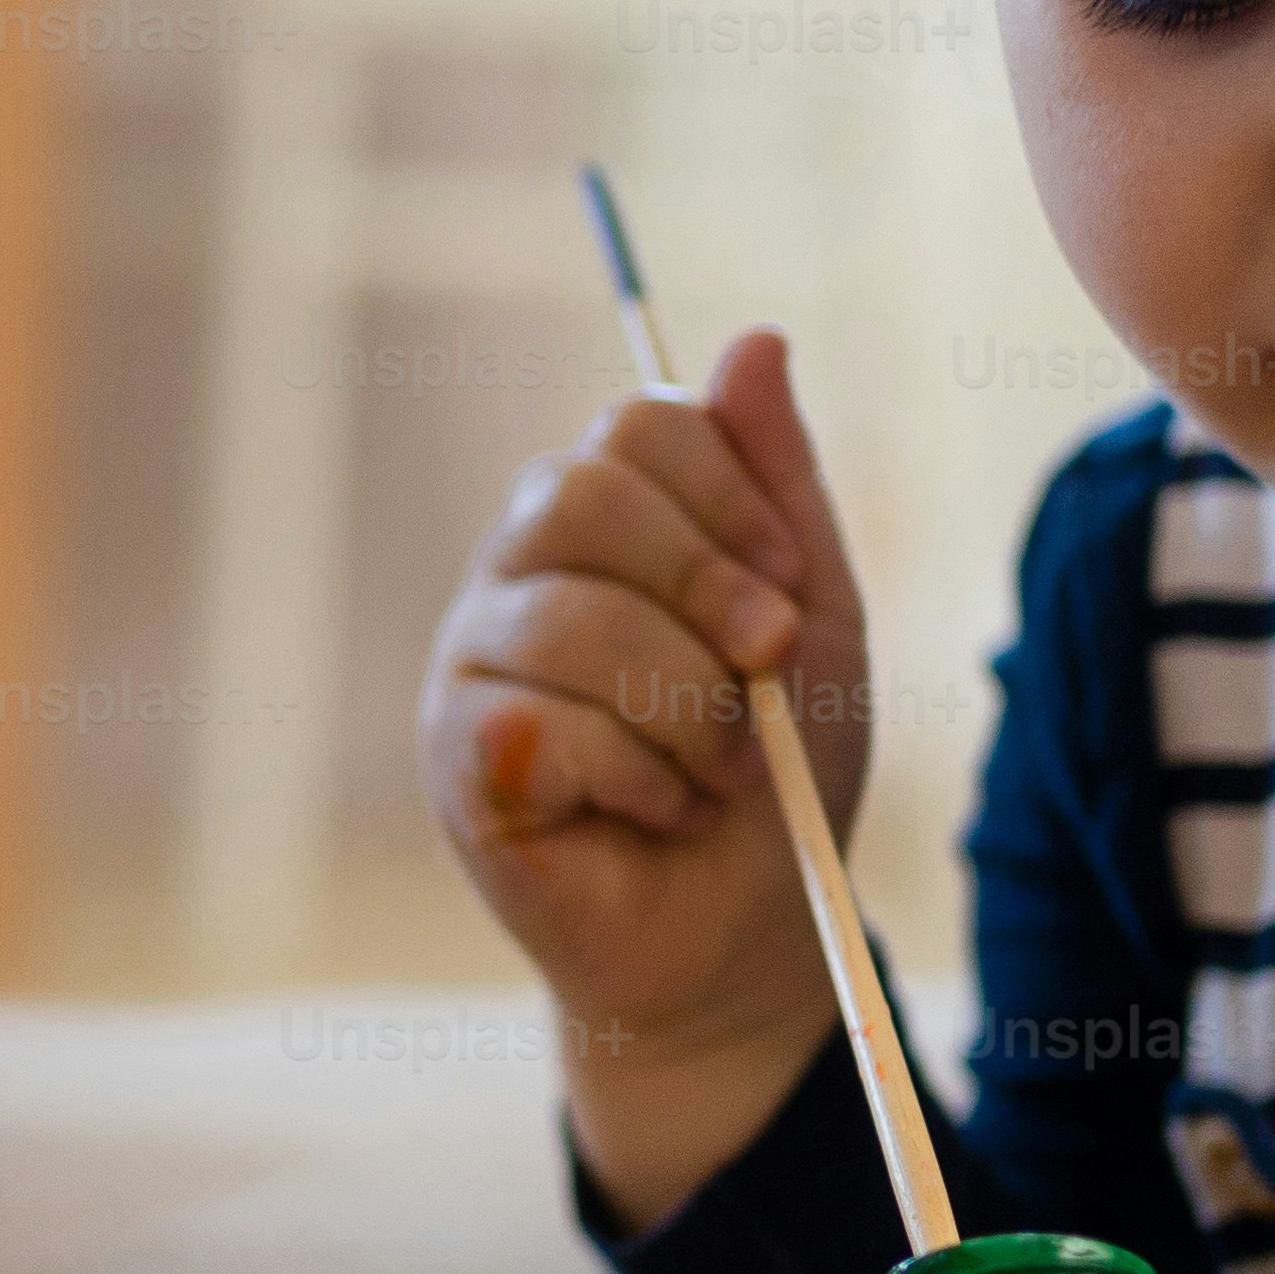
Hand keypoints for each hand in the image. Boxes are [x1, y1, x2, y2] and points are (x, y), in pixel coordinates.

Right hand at [419, 323, 876, 1223]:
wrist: (747, 935)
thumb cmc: (776, 774)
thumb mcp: (815, 617)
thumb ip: (781, 487)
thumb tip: (755, 338)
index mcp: (603, 522)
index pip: (637, 428)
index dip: (729, 500)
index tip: (792, 591)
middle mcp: (518, 572)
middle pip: (582, 494)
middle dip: (704, 584)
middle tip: (768, 665)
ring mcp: (473, 663)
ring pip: (573, 622)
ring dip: (686, 707)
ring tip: (719, 771)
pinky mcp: (459, 759)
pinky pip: (542, 726)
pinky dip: (636, 777)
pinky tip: (652, 811)